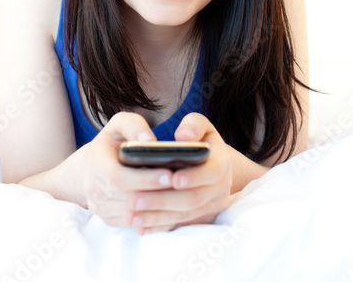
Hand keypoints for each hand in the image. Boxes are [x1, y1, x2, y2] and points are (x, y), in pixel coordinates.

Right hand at [80, 112, 174, 227]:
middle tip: (183, 188)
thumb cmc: (111, 142)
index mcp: (97, 163)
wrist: (90, 166)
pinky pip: (134, 224)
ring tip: (182, 198)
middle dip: (157, 194)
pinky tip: (173, 208)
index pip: (120, 177)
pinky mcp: (109, 219)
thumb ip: (133, 125)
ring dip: (158, 209)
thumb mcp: (119, 125)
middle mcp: (95, 189)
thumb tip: (150, 140)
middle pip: (129, 199)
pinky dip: (154, 218)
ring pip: (133, 214)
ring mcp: (101, 207)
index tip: (169, 174)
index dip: (145, 178)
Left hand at [127, 113, 232, 234]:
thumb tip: (184, 137)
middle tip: (135, 200)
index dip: (193, 176)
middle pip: (194, 199)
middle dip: (164, 201)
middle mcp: (220, 187)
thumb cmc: (197, 138)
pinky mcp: (200, 218)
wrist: (209, 160)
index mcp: (221, 162)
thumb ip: (193, 125)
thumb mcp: (198, 124)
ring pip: (184, 215)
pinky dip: (159, 226)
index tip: (172, 178)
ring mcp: (211, 205)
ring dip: (157, 217)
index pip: (211, 172)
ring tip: (131, 215)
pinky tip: (140, 227)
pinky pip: (179, 225)